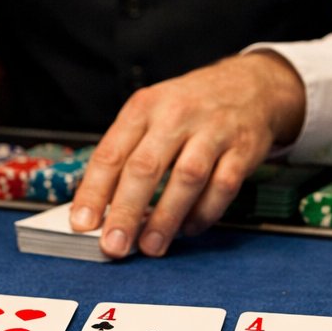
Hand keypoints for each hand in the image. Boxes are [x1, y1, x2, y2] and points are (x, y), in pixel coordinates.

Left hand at [69, 53, 304, 257]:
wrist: (248, 84)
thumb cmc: (190, 107)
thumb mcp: (151, 114)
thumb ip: (127, 155)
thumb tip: (100, 207)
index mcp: (144, 108)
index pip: (111, 153)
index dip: (93, 191)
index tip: (82, 223)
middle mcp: (176, 116)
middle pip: (145, 167)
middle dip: (126, 211)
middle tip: (114, 245)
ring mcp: (213, 131)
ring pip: (186, 178)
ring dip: (166, 218)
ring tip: (150, 246)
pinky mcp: (242, 150)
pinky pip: (222, 187)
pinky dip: (203, 214)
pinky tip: (188, 229)